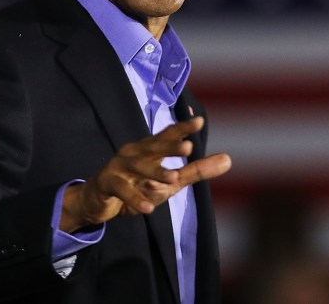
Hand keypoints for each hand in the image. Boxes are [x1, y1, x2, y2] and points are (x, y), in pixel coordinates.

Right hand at [59, 116, 230, 231]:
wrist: (99, 202)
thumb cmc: (138, 186)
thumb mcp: (171, 181)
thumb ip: (197, 170)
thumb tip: (229, 159)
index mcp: (150, 148)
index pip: (168, 135)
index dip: (182, 129)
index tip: (199, 121)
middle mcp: (134, 152)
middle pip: (153, 146)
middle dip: (169, 146)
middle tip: (188, 146)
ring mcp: (118, 166)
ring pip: (138, 166)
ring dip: (154, 172)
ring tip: (173, 178)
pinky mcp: (106, 183)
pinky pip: (121, 189)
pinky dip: (134, 198)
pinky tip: (148, 208)